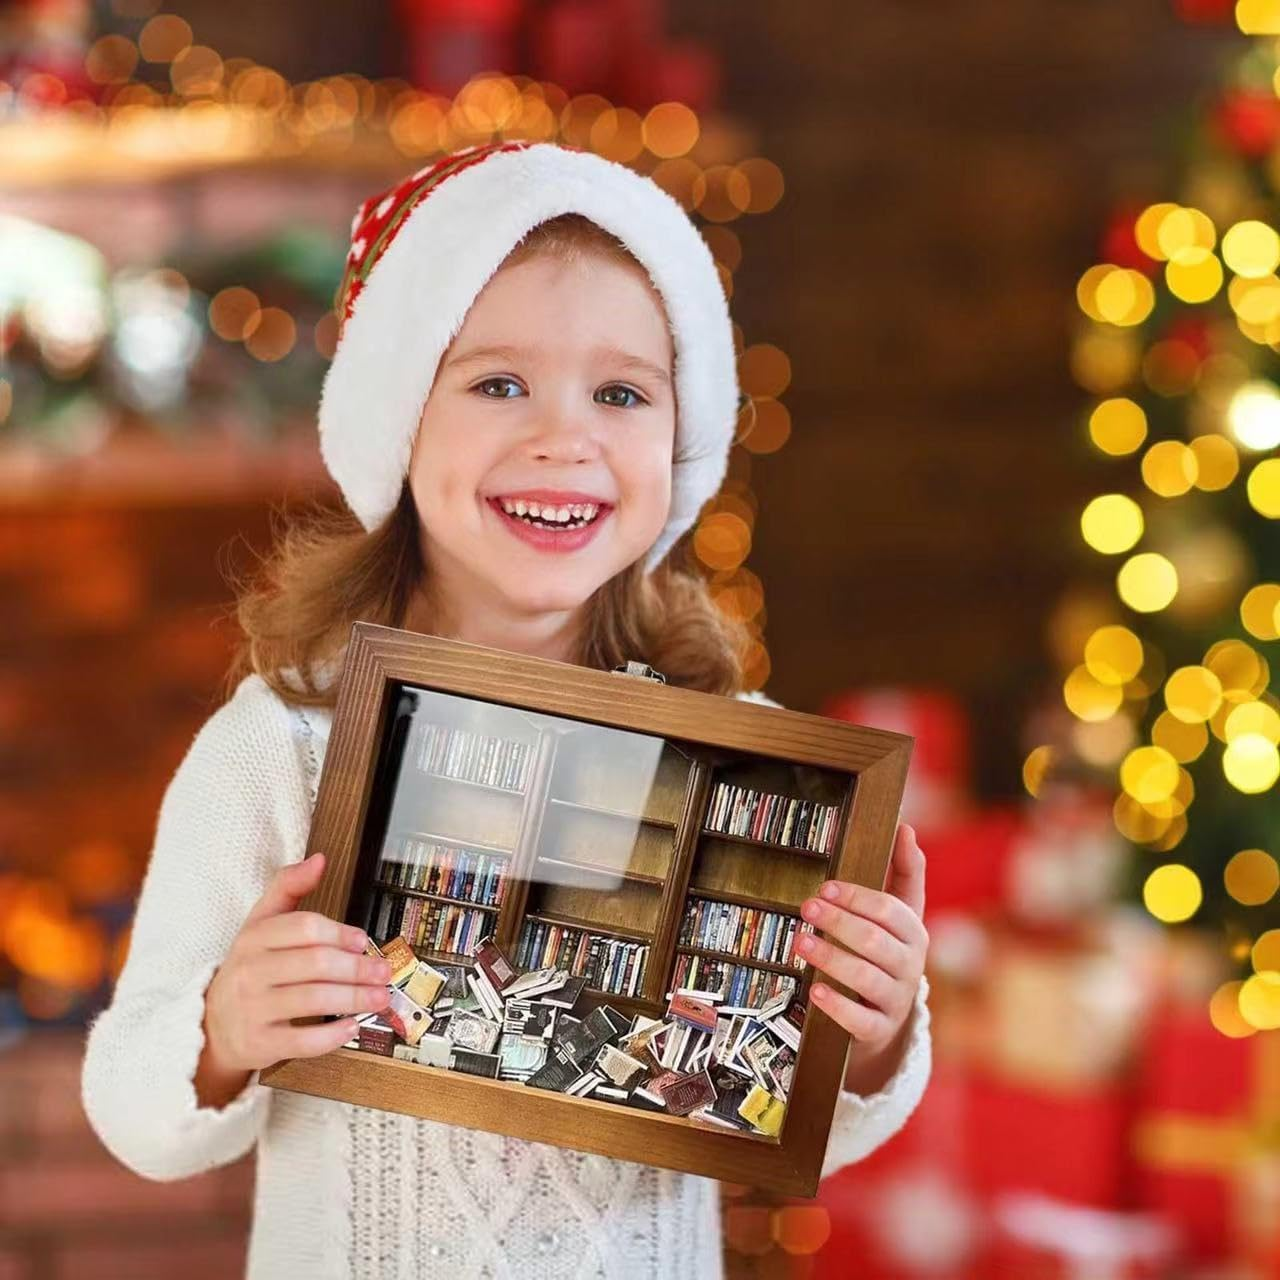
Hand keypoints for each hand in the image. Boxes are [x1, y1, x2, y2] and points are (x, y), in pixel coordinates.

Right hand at [200, 853, 391, 1089]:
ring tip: (380, 997)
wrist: (213, 1025)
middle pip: (315, 964)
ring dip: (355, 998)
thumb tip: (319, 859)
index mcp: (254, 937)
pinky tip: (352, 1027)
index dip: (339, 932)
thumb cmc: (250, 968)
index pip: (303, 928)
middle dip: (357, 968)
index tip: (363, 941)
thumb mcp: (260, 923)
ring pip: (313, 1000)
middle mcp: (250, 972)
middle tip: (383, 971)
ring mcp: (252, 1010)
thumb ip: (288, 887)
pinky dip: (331, 1035)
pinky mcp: (259, 1043)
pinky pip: (301, 1041)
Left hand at [794, 822, 928, 1062]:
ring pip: (866, 977)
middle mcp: (910, 966)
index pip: (890, 910)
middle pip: (875, 941)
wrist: (889, 1015)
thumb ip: (904, 871)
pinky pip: (860, 1020)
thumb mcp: (900, 914)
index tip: (825, 887)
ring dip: (831, 957)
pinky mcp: (879, 1030)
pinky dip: (837, 1006)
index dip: (857, 897)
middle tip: (806, 908)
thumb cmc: (888, 952)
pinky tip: (815, 991)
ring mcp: (896, 1000)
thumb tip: (905, 827)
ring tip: (800, 942)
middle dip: (839, 922)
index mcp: (914, 933)